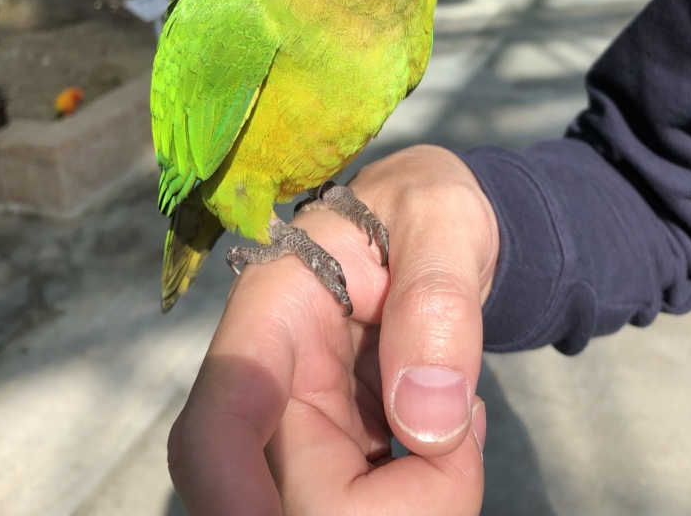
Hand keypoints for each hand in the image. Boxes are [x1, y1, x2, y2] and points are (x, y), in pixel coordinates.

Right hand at [168, 145, 499, 515]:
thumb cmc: (426, 205)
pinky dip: (429, 494)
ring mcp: (303, 421)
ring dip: (420, 500)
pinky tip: (454, 429)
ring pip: (333, 512)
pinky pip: (375, 506)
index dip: (230, 492)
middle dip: (392, 506)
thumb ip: (438, 299)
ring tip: (467, 417)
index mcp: (274, 309)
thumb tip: (428, 422)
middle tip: (469, 433)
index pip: (221, 418)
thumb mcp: (446, 219)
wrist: (434, 225)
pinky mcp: (339, 449)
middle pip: (289, 497)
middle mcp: (273, 377)